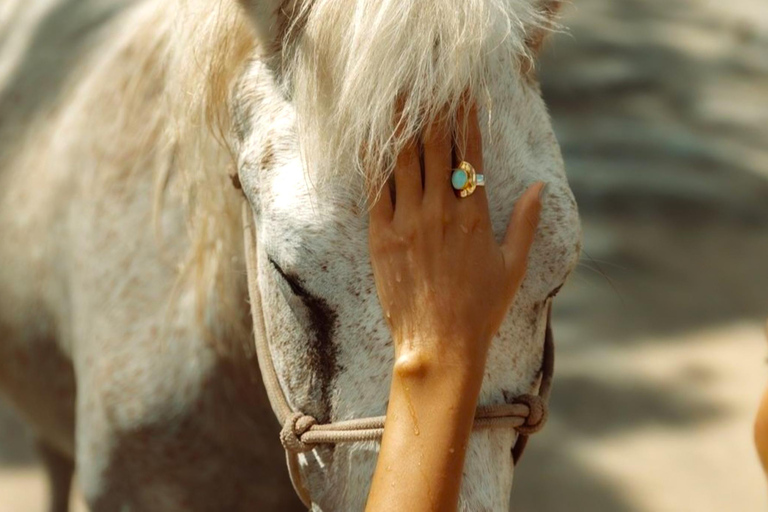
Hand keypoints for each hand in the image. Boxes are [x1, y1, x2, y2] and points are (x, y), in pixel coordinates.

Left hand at [368, 99, 543, 375]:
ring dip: (400, 123)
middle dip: (433, 109)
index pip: (471, 152)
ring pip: (403, 159)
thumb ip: (525, 222)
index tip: (464, 91)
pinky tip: (370, 135)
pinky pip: (376, 188)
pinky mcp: (381, 236)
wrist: (439, 344)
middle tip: (428, 80)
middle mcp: (441, 210)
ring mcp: (408, 221)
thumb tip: (537, 187)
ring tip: (396, 93)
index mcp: (474, 214)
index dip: (467, 117)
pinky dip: (374, 159)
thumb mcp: (512, 265)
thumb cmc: (480, 309)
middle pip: (435, 146)